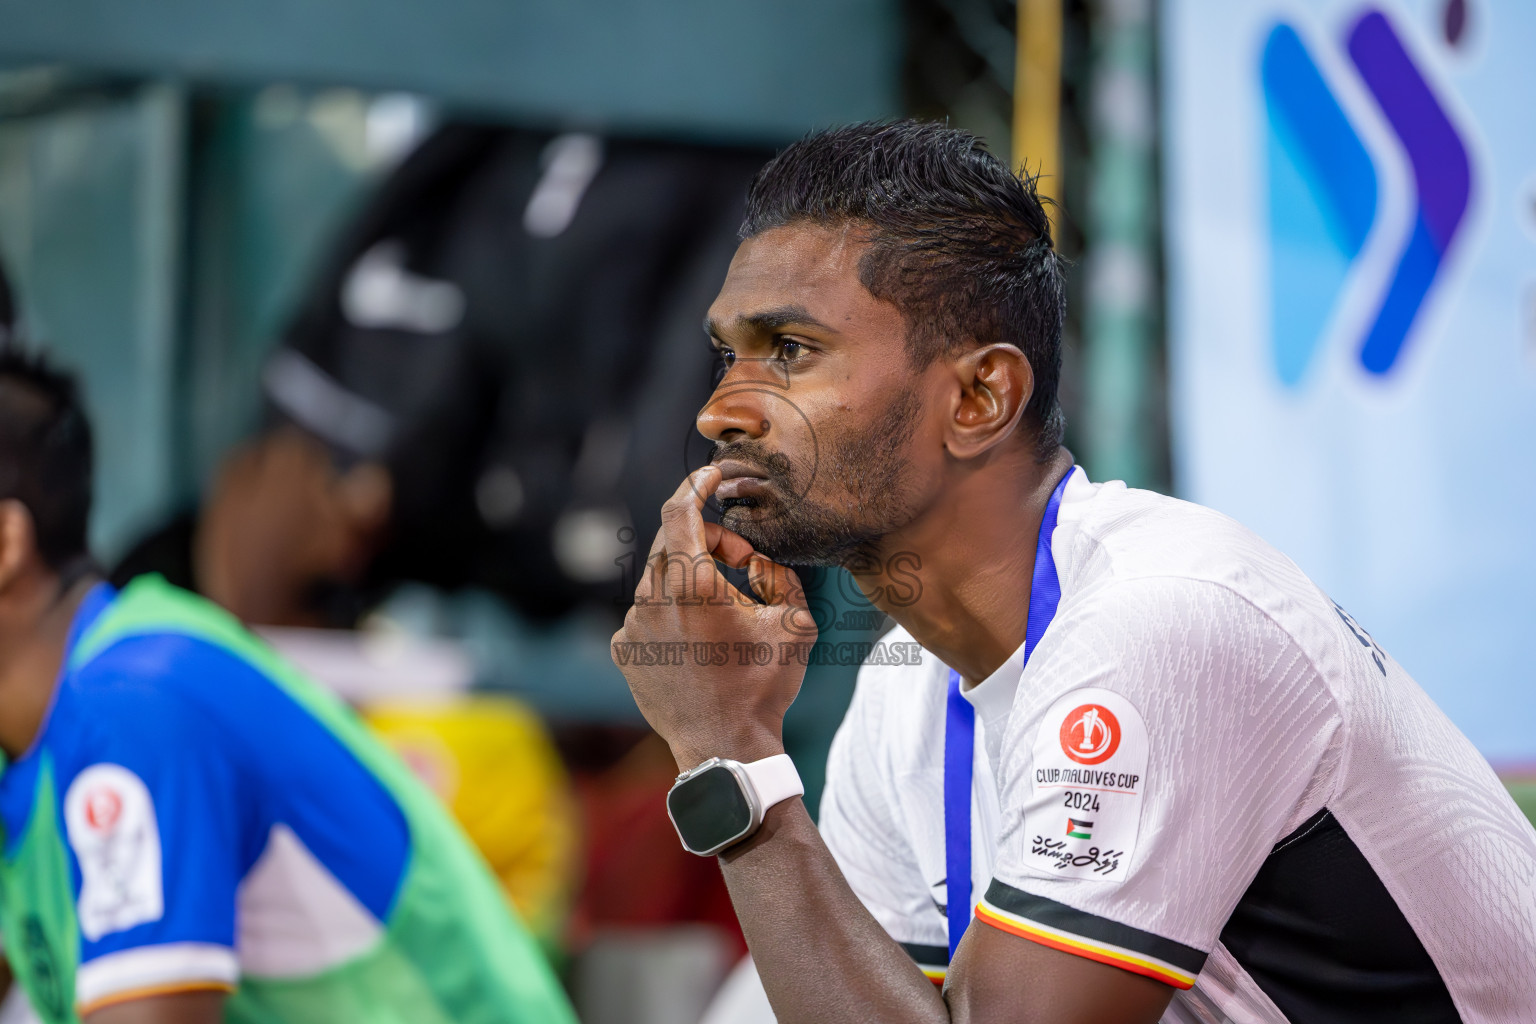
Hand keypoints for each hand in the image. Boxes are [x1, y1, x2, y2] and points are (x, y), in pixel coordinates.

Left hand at [613, 467, 811, 770]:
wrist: (726, 750)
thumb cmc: (764, 687)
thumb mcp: (796, 624)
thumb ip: (779, 575)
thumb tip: (754, 562)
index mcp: (692, 585)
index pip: (682, 511)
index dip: (697, 485)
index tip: (712, 475)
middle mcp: (652, 599)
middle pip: (673, 542)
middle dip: (709, 540)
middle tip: (742, 562)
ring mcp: (632, 626)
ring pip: (659, 578)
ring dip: (691, 579)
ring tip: (726, 612)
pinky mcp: (624, 650)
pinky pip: (647, 612)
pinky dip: (672, 610)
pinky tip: (699, 640)